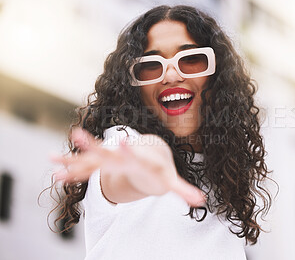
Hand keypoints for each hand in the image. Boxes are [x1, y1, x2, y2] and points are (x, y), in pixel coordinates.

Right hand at [51, 128, 204, 206]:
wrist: (149, 153)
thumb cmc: (158, 169)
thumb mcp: (170, 180)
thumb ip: (183, 190)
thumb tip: (201, 200)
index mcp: (139, 159)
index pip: (133, 154)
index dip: (128, 149)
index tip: (122, 141)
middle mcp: (122, 157)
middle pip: (106, 152)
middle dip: (93, 146)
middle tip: (77, 135)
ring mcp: (110, 159)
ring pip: (89, 158)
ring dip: (72, 159)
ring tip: (52, 159)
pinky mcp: (102, 164)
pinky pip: (84, 167)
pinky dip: (70, 169)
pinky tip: (54, 170)